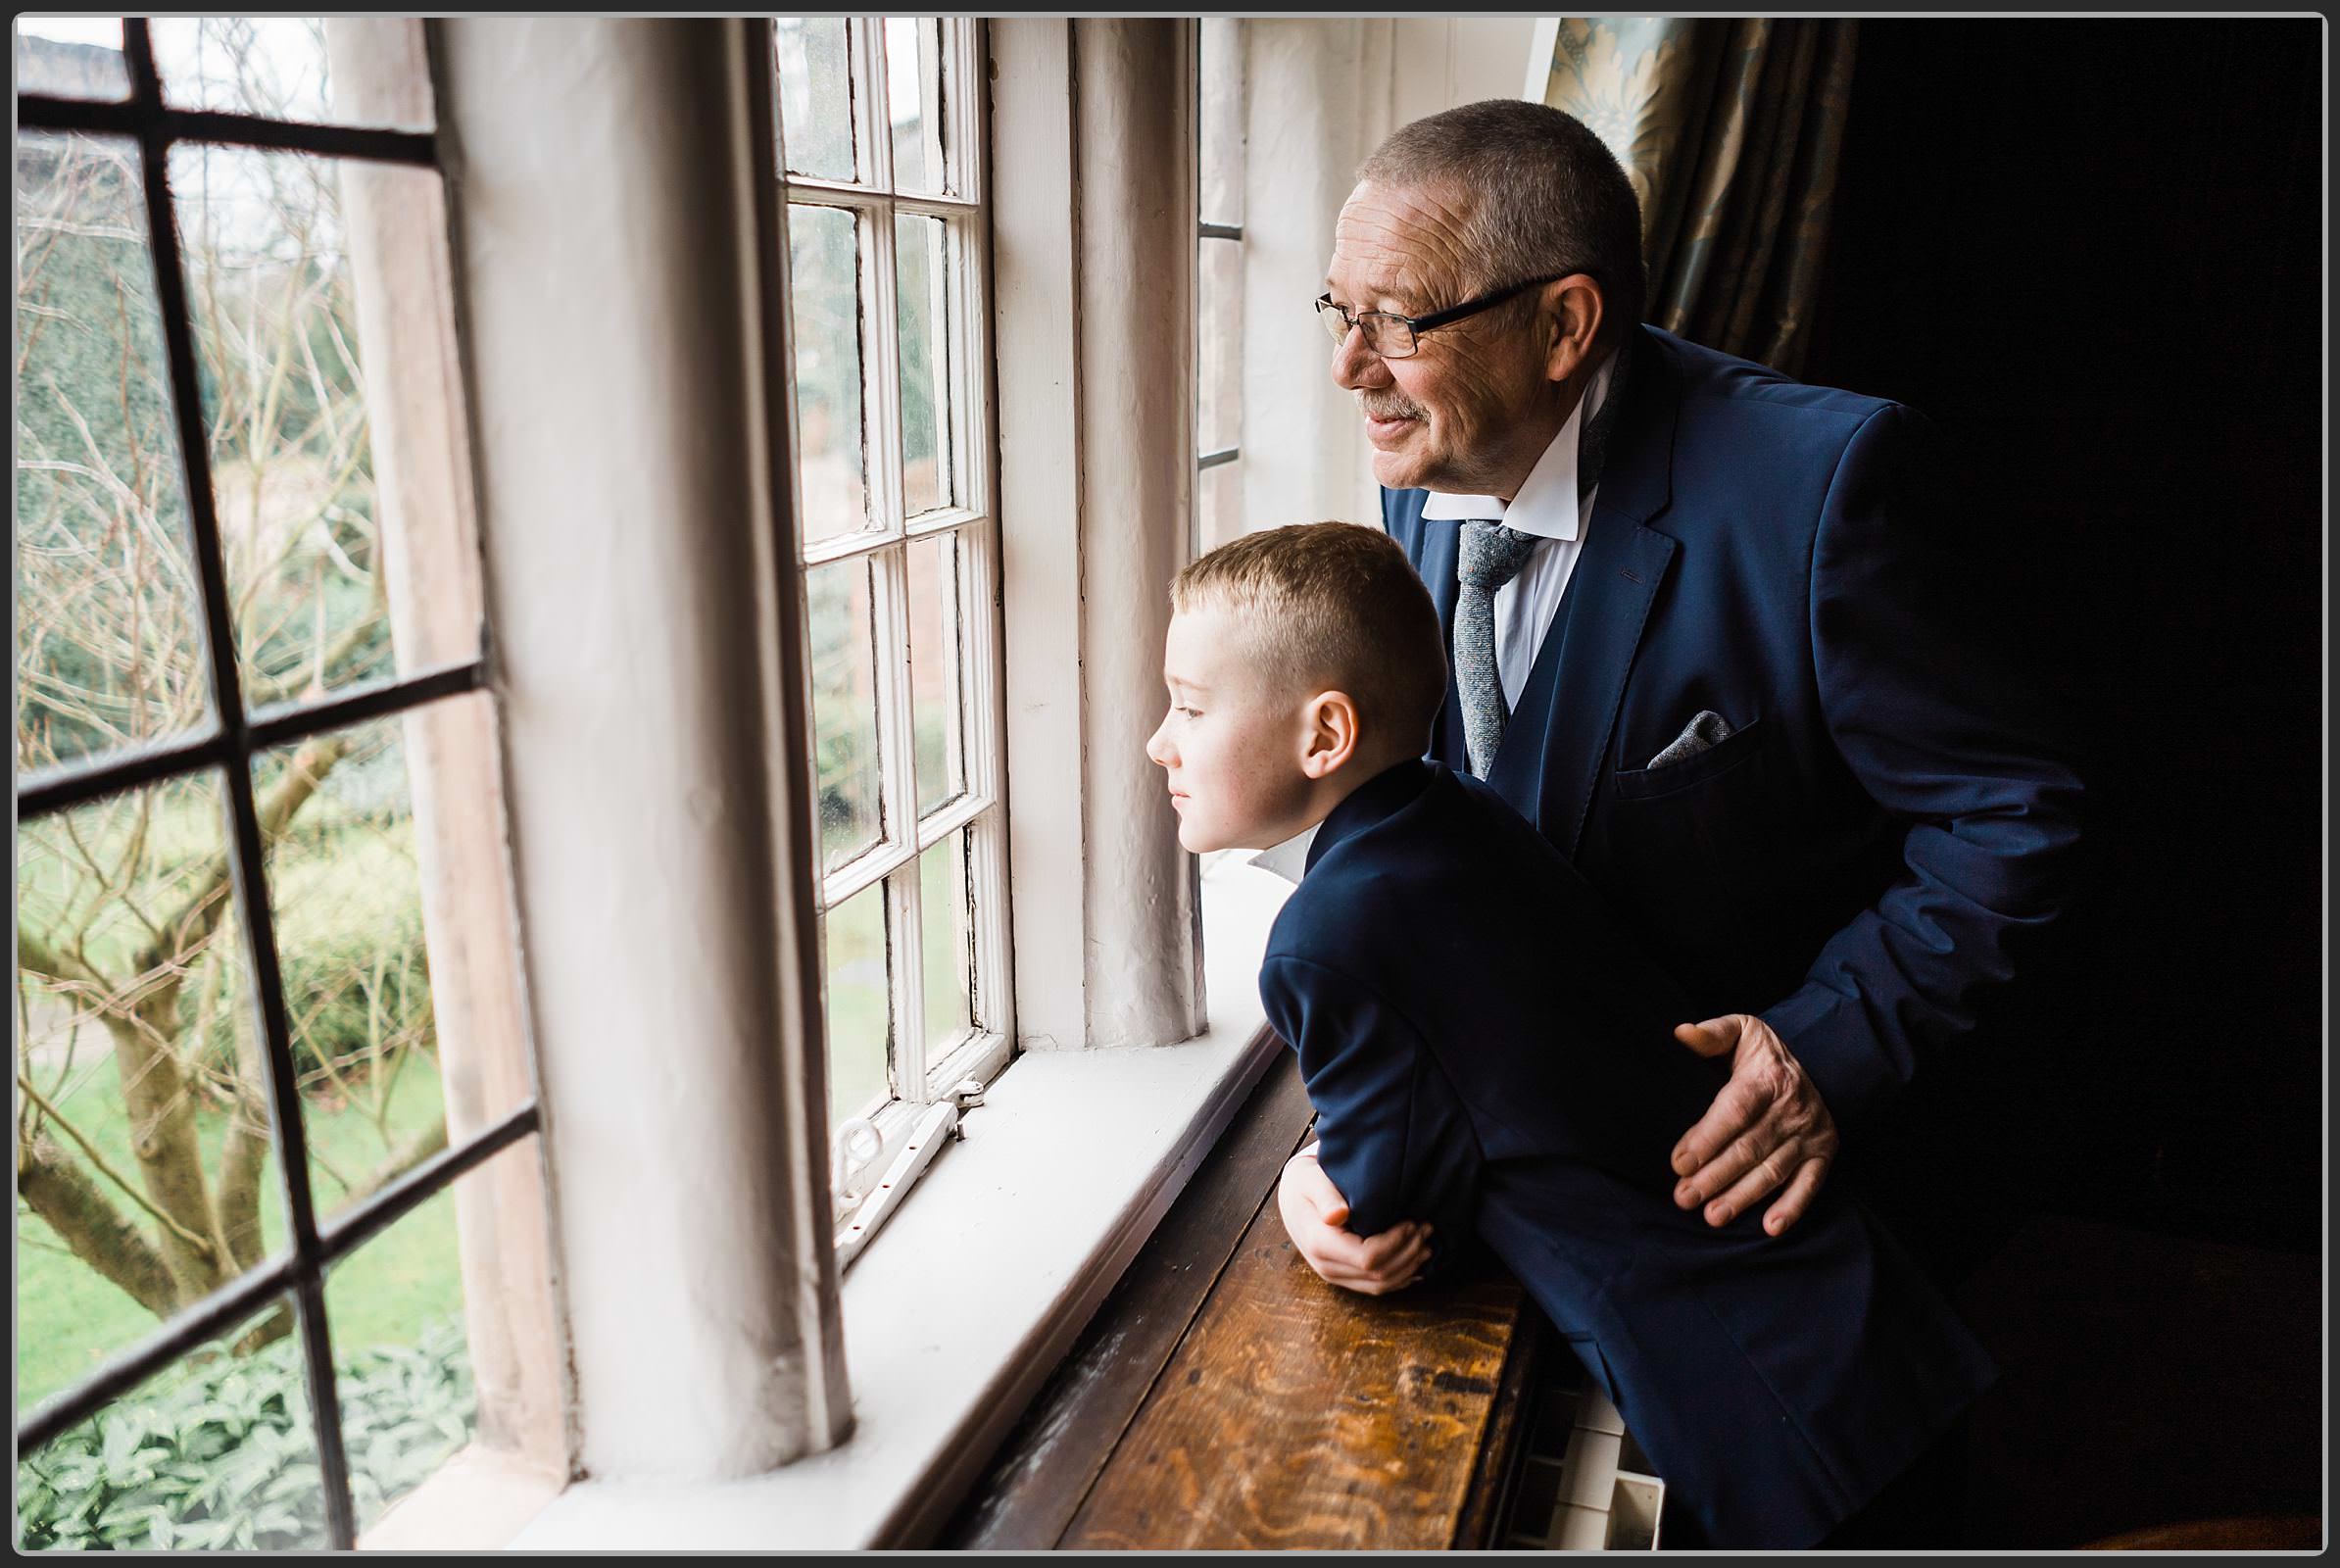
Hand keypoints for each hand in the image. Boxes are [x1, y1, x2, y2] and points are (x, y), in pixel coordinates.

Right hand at [1276, 1147, 1431, 1294]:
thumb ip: (1326, 1197)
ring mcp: (1334, 1275)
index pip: (1368, 1258)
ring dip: (1408, 1266)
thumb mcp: (1312, 1180)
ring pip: (1380, 1285)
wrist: (1293, 1196)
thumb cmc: (1308, 1183)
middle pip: (1378, 1274)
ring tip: (1426, 1242)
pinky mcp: (1343, 1277)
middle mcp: (1326, 1266)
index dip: (1396, 1243)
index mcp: (1320, 1244)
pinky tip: (1416, 1263)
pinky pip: (1375, 1287)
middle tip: (1426, 1228)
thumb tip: (1337, 1215)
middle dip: (1409, 1253)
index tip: (1411, 1222)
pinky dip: (1400, 1277)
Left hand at [1670, 1014, 1838, 1236]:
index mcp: (1767, 1077)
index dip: (1707, 1139)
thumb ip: (1710, 1034)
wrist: (1818, 1060)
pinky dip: (1792, 1208)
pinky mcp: (1823, 1153)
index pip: (1734, 1111)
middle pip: (1749, 1147)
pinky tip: (1769, 1227)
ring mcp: (1810, 1133)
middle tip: (1684, 1197)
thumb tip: (1680, 1032)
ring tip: (1713, 1215)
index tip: (1679, 1162)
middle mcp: (1793, 1107)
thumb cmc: (1761, 1053)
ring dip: (1742, 1197)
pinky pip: (1809, 1184)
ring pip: (1772, 1171)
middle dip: (1715, 1176)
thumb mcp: (1739, 1030)